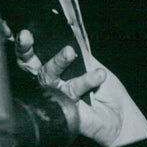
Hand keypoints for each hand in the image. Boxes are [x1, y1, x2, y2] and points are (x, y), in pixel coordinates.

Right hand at [10, 27, 146, 146]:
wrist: (122, 115)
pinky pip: (70, 93)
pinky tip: (98, 75)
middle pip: (30, 66)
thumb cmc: (106, 90)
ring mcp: (56, 98)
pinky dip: (85, 81)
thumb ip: (79, 50)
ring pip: (47, 77)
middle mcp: (51, 84)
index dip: (24, 44)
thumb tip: (69, 30)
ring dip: (58, 62)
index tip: (25, 32)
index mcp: (55, 70)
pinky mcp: (65, 111)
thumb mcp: (92, 64)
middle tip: (27, 36)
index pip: (34, 55)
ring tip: (70, 52)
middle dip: (25, 50)